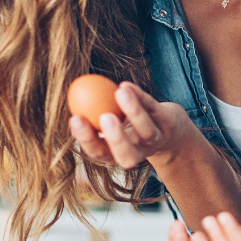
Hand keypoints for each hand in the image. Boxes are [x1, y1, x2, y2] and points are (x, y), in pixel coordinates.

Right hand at [70, 81, 192, 168]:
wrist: (169, 127)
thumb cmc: (129, 124)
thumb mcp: (111, 123)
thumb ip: (94, 115)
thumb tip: (71, 95)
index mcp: (117, 155)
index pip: (99, 152)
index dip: (87, 139)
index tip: (75, 119)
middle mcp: (138, 153)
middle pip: (127, 154)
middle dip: (116, 138)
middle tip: (104, 117)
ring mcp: (156, 140)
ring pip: (147, 131)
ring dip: (134, 111)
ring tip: (119, 91)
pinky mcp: (169, 124)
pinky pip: (155, 109)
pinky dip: (141, 96)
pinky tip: (126, 85)